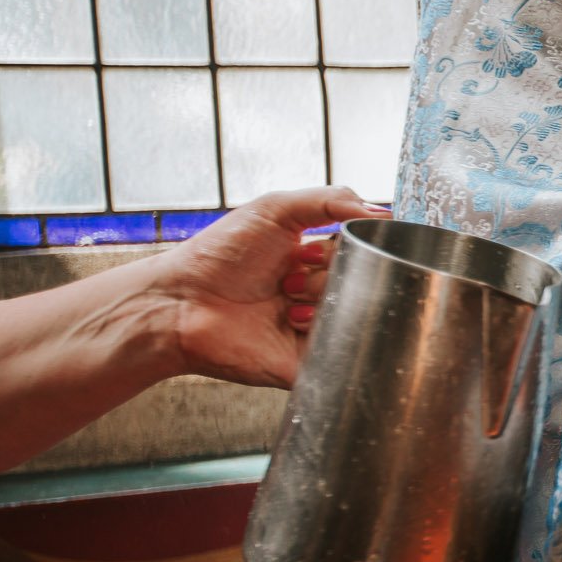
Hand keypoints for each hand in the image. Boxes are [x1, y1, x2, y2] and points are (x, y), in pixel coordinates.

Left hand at [152, 187, 387, 387]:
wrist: (178, 304)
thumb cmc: (218, 255)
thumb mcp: (275, 209)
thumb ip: (330, 200)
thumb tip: (382, 214)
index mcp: (311, 261)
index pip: (358, 253)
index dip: (346, 249)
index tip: (313, 250)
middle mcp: (316, 294)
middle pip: (360, 283)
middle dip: (328, 277)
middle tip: (291, 279)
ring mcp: (313, 328)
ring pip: (356, 316)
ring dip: (322, 303)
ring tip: (286, 304)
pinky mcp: (307, 361)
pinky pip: (344, 352)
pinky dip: (328, 333)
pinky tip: (294, 322)